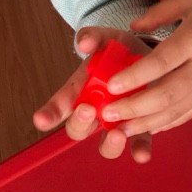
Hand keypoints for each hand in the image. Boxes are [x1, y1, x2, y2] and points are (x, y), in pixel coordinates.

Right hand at [32, 29, 154, 162]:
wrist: (149, 59)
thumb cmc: (120, 53)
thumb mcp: (107, 40)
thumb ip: (94, 37)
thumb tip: (84, 42)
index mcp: (80, 92)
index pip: (59, 105)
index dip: (48, 114)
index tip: (41, 119)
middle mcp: (95, 113)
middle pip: (78, 129)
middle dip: (80, 123)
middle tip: (87, 110)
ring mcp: (116, 124)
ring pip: (106, 145)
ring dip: (108, 144)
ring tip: (116, 135)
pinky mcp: (141, 129)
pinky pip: (139, 144)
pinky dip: (140, 150)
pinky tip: (143, 154)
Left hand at [99, 0, 191, 140]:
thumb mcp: (188, 0)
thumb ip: (158, 13)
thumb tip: (132, 27)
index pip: (162, 63)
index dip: (135, 77)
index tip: (111, 86)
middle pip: (167, 94)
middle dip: (134, 107)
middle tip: (108, 114)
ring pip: (176, 111)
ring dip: (146, 122)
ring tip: (120, 128)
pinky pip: (188, 114)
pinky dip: (166, 123)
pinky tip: (147, 128)